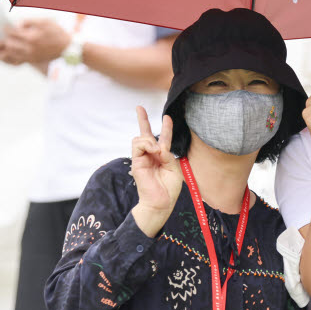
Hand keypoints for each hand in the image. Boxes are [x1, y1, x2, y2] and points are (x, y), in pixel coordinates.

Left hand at [0, 19, 69, 64]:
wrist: (68, 48)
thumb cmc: (57, 33)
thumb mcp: (46, 22)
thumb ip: (30, 21)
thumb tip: (17, 25)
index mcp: (31, 37)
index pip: (12, 33)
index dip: (6, 29)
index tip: (5, 27)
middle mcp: (29, 48)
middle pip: (9, 44)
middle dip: (5, 38)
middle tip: (4, 35)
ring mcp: (31, 56)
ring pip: (11, 53)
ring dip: (6, 48)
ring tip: (4, 43)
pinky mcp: (33, 60)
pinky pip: (17, 60)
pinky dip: (11, 56)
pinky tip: (11, 51)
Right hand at [130, 106, 182, 235]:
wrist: (161, 202)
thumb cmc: (169, 188)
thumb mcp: (174, 168)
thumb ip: (167, 154)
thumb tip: (157, 146)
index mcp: (162, 156)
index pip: (163, 139)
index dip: (166, 127)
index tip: (167, 117)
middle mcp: (151, 155)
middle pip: (145, 134)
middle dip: (143, 120)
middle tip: (139, 107)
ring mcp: (142, 158)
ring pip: (141, 138)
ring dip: (150, 140)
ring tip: (157, 151)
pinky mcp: (136, 162)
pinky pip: (138, 145)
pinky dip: (147, 145)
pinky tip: (154, 151)